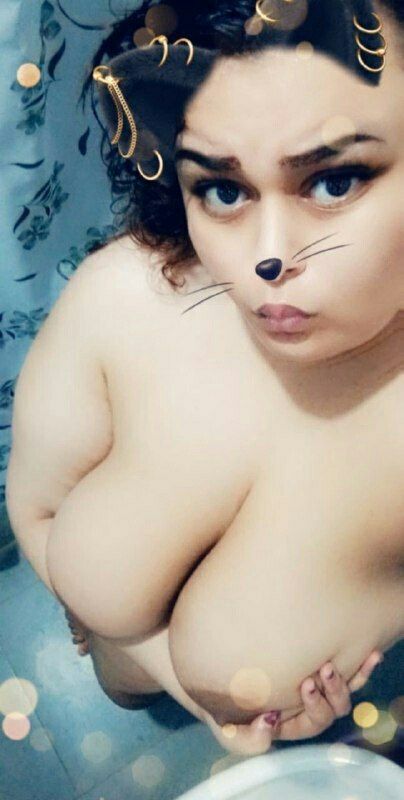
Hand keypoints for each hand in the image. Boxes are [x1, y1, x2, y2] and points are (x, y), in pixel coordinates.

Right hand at [201, 649, 382, 755]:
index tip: (305, 685)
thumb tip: (271, 725)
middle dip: (332, 692)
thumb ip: (246, 739)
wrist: (210, 665)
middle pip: (334, 709)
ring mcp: (313, 683)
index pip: (313, 723)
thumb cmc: (220, 698)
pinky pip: (347, 669)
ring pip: (343, 690)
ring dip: (345, 679)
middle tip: (323, 670)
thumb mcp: (227, 727)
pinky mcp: (316, 660)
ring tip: (332, 663)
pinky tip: (372, 655)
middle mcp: (305, 705)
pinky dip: (361, 666)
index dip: (315, 707)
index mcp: (290, 723)